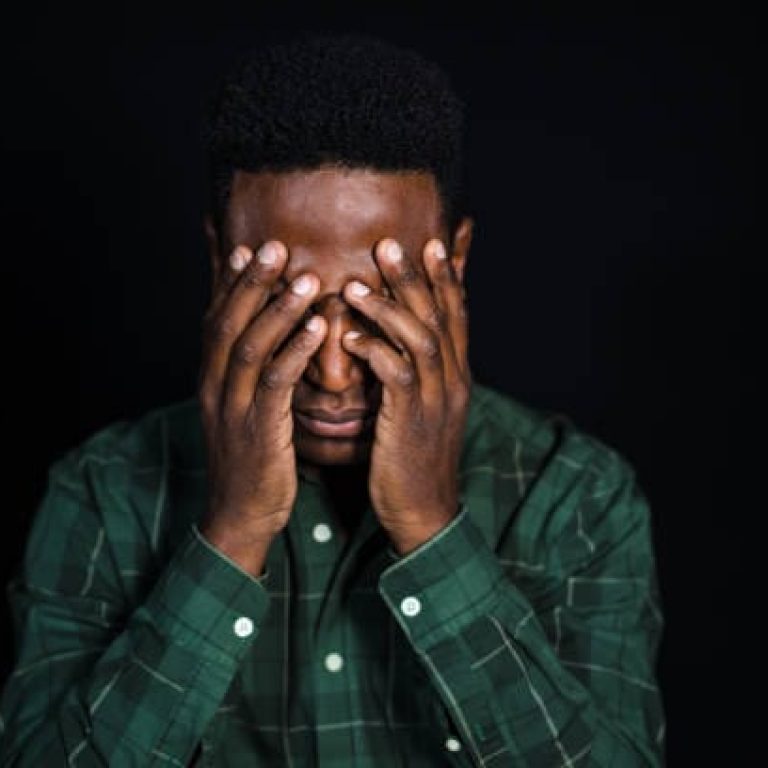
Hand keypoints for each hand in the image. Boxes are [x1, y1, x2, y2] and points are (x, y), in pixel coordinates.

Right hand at [198, 241, 326, 573]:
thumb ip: (251, 373)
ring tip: (304, 276)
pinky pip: (276, 384)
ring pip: (250, 347)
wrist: (240, 515)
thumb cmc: (251, 458)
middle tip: (274, 245)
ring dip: (277, 309)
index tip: (249, 247)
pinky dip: (295, 351)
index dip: (231, 283)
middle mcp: (215, 388)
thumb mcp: (242, 410)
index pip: (216, 320)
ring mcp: (233, 409)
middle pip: (228, 323)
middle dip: (250, 282)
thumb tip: (266, 339)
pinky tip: (317, 327)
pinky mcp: (258, 431)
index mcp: (211, 380)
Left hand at [342, 238, 470, 553]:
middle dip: (417, 278)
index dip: (447, 279)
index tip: (432, 244)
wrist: (424, 512)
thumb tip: (400, 343)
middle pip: (440, 318)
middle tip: (391, 244)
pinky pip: (396, 375)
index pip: (458, 317)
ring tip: (359, 283)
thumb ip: (418, 373)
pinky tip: (351, 337)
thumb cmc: (415, 459)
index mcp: (458, 377)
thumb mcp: (425, 410)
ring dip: (390, 308)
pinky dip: (375, 350)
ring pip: (420, 339)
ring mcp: (436, 401)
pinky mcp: (410, 420)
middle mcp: (453, 382)